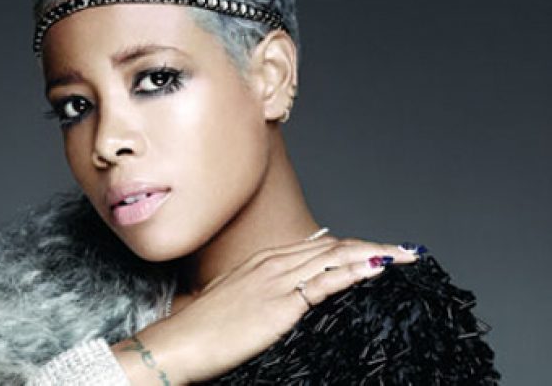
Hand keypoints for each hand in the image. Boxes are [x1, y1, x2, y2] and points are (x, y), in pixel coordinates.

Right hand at [117, 236, 418, 384]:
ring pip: (336, 257)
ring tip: (405, 255)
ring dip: (375, 253)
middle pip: (335, 247)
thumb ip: (263, 293)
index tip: (378, 251)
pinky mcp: (281, 303)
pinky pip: (326, 281)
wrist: (182, 342)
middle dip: (374, 246)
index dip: (353, 247)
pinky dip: (355, 271)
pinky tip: (377, 269)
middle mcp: (274, 262)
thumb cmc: (204, 328)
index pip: (320, 247)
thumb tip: (286, 298)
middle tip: (406, 250)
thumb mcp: (236, 300)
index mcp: (264, 260)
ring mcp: (278, 279)